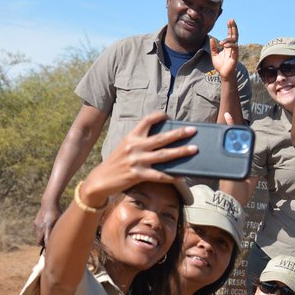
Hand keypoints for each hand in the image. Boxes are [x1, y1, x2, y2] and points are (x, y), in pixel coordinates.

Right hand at [34, 202, 61, 246]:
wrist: (48, 203)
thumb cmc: (57, 213)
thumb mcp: (60, 222)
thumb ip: (58, 230)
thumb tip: (60, 240)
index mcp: (49, 226)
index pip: (47, 240)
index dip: (47, 247)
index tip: (48, 253)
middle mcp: (42, 227)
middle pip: (40, 241)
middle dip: (43, 245)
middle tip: (48, 246)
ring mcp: (37, 225)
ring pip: (38, 237)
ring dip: (42, 239)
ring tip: (48, 237)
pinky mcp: (35, 223)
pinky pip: (37, 231)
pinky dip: (41, 233)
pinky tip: (46, 229)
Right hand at [77, 113, 196, 205]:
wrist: (101, 179)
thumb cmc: (117, 162)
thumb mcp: (125, 146)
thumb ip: (140, 141)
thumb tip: (162, 139)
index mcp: (131, 136)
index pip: (146, 121)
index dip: (158, 116)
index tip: (169, 115)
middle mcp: (134, 146)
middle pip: (161, 138)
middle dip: (179, 133)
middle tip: (193, 130)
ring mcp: (137, 161)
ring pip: (163, 155)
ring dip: (181, 152)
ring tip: (194, 149)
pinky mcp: (138, 175)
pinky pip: (160, 175)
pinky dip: (172, 175)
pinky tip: (183, 175)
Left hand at [210, 19, 239, 81]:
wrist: (223, 74)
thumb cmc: (220, 66)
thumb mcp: (214, 55)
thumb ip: (213, 47)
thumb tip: (211, 39)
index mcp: (228, 46)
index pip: (231, 35)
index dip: (230, 28)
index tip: (229, 21)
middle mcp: (232, 47)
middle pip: (235, 35)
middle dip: (233, 27)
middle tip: (231, 20)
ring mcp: (235, 51)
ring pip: (235, 40)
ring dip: (229, 38)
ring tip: (221, 42)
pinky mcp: (235, 56)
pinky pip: (235, 48)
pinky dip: (230, 45)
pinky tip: (224, 45)